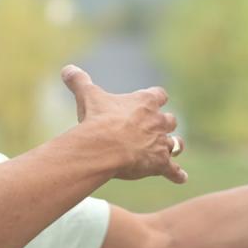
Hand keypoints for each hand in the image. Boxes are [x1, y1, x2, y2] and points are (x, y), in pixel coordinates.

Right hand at [61, 65, 187, 183]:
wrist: (104, 147)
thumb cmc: (97, 120)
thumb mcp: (87, 96)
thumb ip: (79, 81)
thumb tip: (67, 69)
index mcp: (145, 102)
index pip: (158, 95)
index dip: (155, 98)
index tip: (153, 100)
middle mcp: (158, 121)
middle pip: (170, 120)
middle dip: (164, 124)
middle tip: (156, 128)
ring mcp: (161, 143)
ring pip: (176, 143)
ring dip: (173, 145)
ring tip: (172, 148)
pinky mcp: (160, 163)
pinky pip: (173, 170)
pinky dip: (176, 174)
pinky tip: (180, 178)